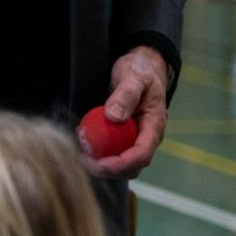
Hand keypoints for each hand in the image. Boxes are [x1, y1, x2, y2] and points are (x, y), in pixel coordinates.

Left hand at [85, 45, 168, 178]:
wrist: (141, 66)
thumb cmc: (140, 70)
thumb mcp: (134, 77)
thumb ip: (126, 95)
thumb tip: (113, 117)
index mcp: (155, 125)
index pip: (142, 154)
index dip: (122, 163)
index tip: (100, 163)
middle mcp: (147, 136)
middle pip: (132, 166)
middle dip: (109, 170)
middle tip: (83, 161)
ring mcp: (135, 138)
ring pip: (123, 165)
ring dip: (102, 166)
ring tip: (80, 155)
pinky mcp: (124, 137)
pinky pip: (113, 153)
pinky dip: (99, 155)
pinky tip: (82, 148)